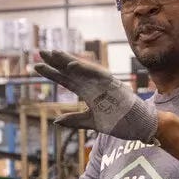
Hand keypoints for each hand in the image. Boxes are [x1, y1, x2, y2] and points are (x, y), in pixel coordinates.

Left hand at [34, 48, 157, 143]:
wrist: (140, 126)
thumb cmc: (120, 122)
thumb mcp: (92, 123)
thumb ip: (75, 120)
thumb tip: (55, 121)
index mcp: (88, 92)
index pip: (67, 79)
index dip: (52, 73)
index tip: (37, 66)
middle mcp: (94, 84)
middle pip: (71, 71)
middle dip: (56, 62)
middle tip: (40, 52)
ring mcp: (103, 83)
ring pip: (83, 69)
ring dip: (68, 60)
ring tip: (53, 53)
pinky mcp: (113, 84)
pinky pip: (97, 74)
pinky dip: (85, 69)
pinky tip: (71, 65)